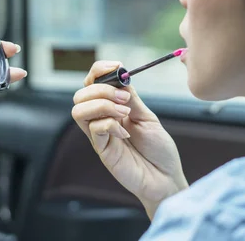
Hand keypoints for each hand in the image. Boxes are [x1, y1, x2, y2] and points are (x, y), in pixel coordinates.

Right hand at [72, 61, 187, 218]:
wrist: (165, 176)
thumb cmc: (158, 148)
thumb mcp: (147, 117)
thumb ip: (131, 99)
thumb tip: (120, 77)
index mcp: (113, 106)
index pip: (93, 82)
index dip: (99, 70)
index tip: (117, 67)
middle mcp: (102, 119)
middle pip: (81, 94)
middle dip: (101, 89)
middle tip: (125, 99)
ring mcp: (100, 135)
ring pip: (79, 110)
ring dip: (102, 105)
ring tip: (124, 113)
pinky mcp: (102, 150)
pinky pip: (93, 129)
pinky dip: (109, 124)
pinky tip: (126, 133)